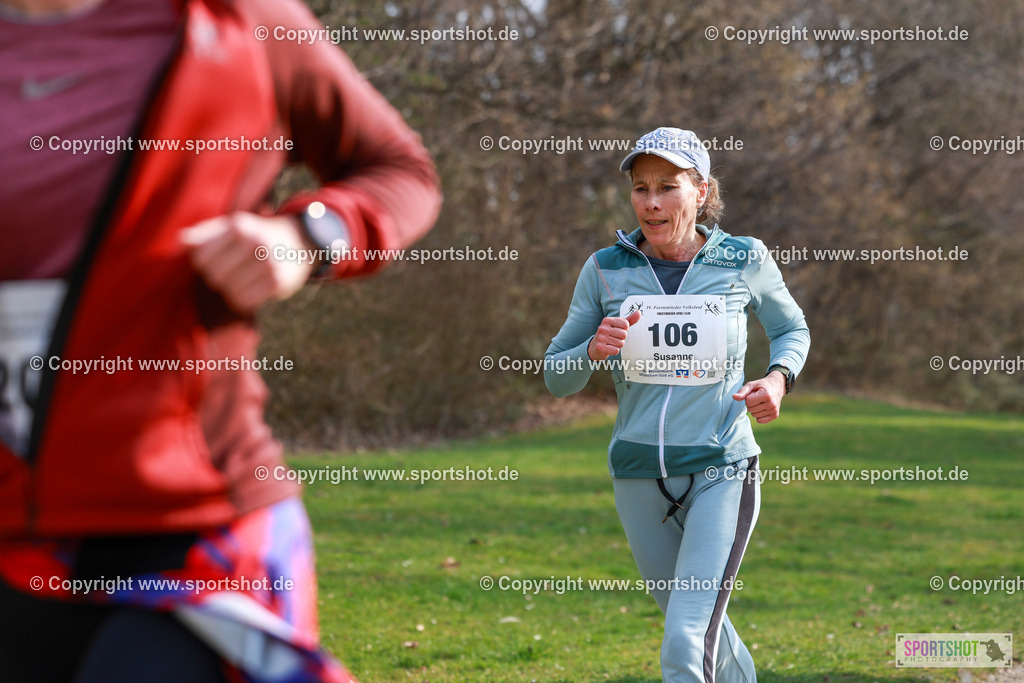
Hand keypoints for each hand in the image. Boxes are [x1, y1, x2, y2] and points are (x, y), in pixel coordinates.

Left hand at [181, 212, 315, 313]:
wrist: (299, 242)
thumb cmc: (256, 235)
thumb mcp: (232, 227)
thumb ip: (204, 234)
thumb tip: (180, 240)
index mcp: (238, 226)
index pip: (201, 259)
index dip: (204, 264)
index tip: (217, 260)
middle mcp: (254, 242)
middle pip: (214, 277)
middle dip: (218, 277)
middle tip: (231, 271)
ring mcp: (268, 263)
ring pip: (229, 291)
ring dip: (231, 289)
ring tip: (243, 279)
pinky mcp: (278, 282)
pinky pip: (244, 302)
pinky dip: (242, 300)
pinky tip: (250, 290)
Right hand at [587, 310, 640, 360]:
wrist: (595, 347)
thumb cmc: (610, 335)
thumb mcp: (618, 326)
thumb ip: (629, 320)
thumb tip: (639, 312)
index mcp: (607, 320)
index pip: (625, 324)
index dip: (624, 330)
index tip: (618, 331)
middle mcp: (603, 328)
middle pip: (624, 334)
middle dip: (621, 338)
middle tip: (614, 338)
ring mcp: (601, 337)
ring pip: (621, 343)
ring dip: (618, 345)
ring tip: (611, 343)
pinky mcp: (600, 347)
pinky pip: (616, 350)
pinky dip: (614, 351)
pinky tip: (609, 348)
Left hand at [732, 371, 785, 422]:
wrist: (777, 386)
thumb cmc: (761, 385)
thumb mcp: (751, 385)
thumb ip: (742, 392)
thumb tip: (734, 397)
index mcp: (766, 395)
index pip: (748, 402)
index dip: (748, 398)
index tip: (753, 394)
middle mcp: (771, 403)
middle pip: (750, 409)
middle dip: (751, 404)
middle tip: (757, 397)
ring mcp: (774, 410)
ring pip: (754, 415)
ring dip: (755, 409)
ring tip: (761, 402)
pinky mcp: (775, 415)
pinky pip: (760, 420)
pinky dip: (759, 416)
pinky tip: (763, 408)